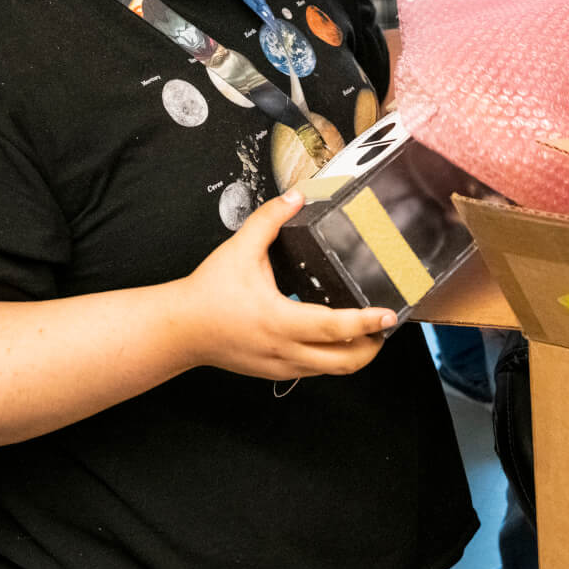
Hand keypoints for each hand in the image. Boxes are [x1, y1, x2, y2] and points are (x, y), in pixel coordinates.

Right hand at [174, 190, 395, 379]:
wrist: (180, 329)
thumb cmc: (207, 293)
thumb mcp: (240, 249)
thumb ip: (270, 219)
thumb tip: (296, 196)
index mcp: (280, 321)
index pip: (335, 329)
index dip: (366, 322)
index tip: (388, 315)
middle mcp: (284, 350)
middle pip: (344, 362)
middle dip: (371, 347)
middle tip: (385, 327)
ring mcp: (280, 366)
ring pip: (330, 371)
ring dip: (354, 355)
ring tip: (367, 333)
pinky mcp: (274, 372)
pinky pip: (313, 371)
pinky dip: (331, 358)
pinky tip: (335, 340)